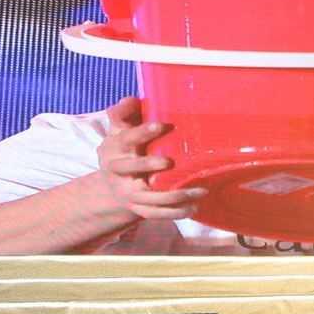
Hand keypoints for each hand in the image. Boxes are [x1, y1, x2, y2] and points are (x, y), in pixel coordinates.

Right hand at [93, 96, 206, 219]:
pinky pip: (156, 214)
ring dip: (174, 196)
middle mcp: (119, 171)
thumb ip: (125, 113)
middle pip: (131, 168)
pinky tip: (194, 207)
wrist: (112, 184)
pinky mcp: (139, 208)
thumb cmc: (123, 148)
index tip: (163, 125)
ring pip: (148, 197)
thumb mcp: (120, 129)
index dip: (143, 132)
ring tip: (200, 190)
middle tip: (170, 161)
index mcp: (115, 148)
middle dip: (148, 164)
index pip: (127, 138)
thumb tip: (131, 99)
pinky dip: (175, 213)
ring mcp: (128, 192)